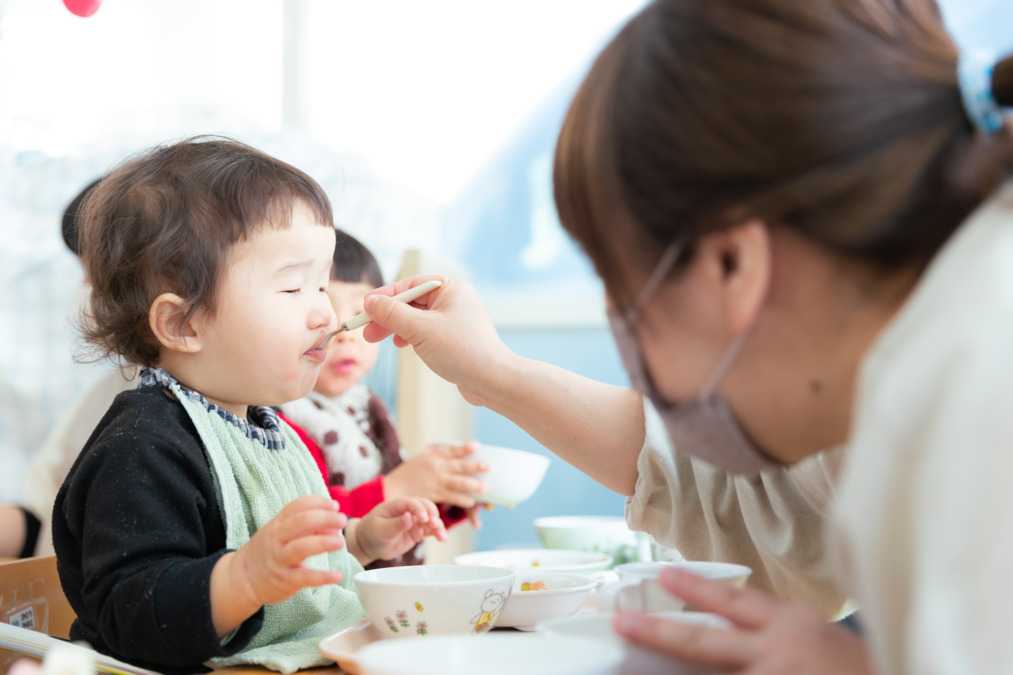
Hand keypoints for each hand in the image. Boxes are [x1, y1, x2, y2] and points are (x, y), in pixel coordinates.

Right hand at [231, 495, 347, 607]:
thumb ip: (305, 525)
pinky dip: (322, 577)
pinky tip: (337, 575)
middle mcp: (277, 538)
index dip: (318, 503)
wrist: (244, 578)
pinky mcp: (285, 580)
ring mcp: (280, 559)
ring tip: (341, 542)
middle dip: (324, 518)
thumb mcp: (281, 532)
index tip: (335, 506)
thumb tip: (334, 522)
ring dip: (323, 543)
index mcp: (278, 523)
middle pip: (300, 522)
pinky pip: (304, 577)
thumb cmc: (270, 550)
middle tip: (343, 520)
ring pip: (301, 547)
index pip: (297, 505)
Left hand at [351, 497, 446, 563]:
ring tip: (442, 536)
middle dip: (432, 515)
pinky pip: (430, 529)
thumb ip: (396, 524)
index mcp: (395, 505)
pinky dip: (437, 533)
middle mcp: (407, 510)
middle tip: (435, 525)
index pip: (411, 502)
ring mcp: (414, 520)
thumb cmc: (371, 534)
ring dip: (438, 525)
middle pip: (425, 506)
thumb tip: (409, 516)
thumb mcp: (380, 530)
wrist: (368, 544)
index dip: (420, 509)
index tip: (424, 519)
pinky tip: (442, 538)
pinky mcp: (417, 530)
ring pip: (431, 518)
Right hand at [361, 277, 513, 405]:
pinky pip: (426, 331)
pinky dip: (411, 337)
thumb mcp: (420, 329)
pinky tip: (403, 345)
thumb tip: (371, 302)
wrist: (492, 380)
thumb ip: (392, 313)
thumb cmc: (462, 351)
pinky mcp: (455, 338)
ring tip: (380, 339)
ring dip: (397, 327)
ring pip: (417, 318)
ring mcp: (456, 319)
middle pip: (412, 302)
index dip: (384, 296)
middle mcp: (455, 299)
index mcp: (451, 288)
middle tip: (367, 330)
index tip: (364, 307)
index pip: (410, 284)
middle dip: (388, 315)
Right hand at [384, 441, 489, 507]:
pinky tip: (471, 502)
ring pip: (459, 483)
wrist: (393, 489)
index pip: (451, 450)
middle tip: (490, 466)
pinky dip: (463, 499)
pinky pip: (452, 497)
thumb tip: (449, 450)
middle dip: (476, 466)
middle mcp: (437, 467)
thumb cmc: (408, 473)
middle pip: (460, 466)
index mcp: (433, 456)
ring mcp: (437, 482)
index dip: (464, 448)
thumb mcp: (420, 458)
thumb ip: (435, 454)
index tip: (477, 446)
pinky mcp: (435, 495)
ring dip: (474, 485)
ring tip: (485, 488)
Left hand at [614, 568, 876, 674]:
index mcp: (790, 626)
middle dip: (659, 632)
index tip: (662, 575)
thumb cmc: (861, 669)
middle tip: (621, 622)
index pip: (733, 600)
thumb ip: (775, 633)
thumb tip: (727, 630)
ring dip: (681, 672)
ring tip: (630, 670)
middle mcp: (779, 653)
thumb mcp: (819, 639)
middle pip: (706, 642)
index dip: (695, 587)